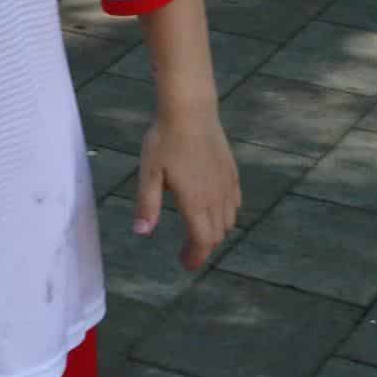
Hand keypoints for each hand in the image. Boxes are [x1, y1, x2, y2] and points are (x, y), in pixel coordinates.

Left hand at [135, 109, 240, 270]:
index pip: (202, 240)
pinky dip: (226, 215)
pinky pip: (235, 203)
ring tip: (197, 234)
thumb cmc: (165, 140)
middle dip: (202, 249)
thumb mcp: (149, 173)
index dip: (195, 257)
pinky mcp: (232, 172)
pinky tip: (214, 211)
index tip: (186, 265)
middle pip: (216, 234)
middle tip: (186, 254)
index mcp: (195, 201)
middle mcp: (216, 196)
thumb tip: (142, 233)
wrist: (190, 111)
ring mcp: (227, 184)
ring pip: (228, 220)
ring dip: (214, 232)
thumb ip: (146, 205)